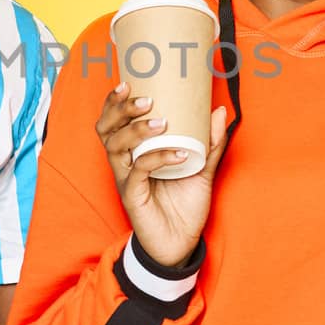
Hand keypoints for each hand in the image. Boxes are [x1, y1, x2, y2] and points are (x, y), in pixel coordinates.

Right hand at [97, 82, 229, 267]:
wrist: (180, 244)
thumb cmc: (184, 205)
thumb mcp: (202, 169)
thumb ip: (210, 142)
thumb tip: (218, 110)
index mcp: (134, 151)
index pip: (113, 120)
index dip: (114, 101)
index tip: (129, 80)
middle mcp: (125, 162)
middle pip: (106, 129)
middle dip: (120, 109)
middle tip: (144, 99)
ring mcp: (126, 178)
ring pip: (115, 146)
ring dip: (136, 130)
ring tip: (161, 122)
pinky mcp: (132, 195)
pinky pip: (139, 170)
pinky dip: (158, 157)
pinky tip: (180, 153)